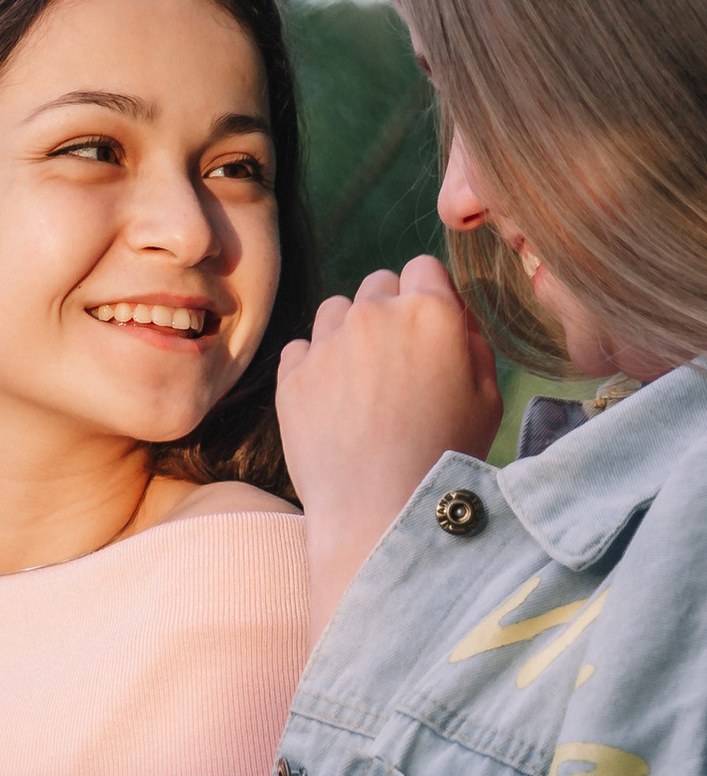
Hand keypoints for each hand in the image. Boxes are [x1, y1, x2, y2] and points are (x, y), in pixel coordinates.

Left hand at [276, 257, 501, 637]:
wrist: (379, 507)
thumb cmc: (444, 455)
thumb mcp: (486, 396)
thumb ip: (470, 343)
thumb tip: (452, 319)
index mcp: (431, 311)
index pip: (424, 267)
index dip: (428, 293)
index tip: (427, 325)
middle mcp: (375, 315)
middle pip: (378, 283)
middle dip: (388, 308)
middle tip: (395, 357)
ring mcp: (327, 342)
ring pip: (335, 309)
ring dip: (348, 330)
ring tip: (361, 378)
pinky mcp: (290, 374)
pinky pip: (300, 348)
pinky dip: (313, 364)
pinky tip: (330, 399)